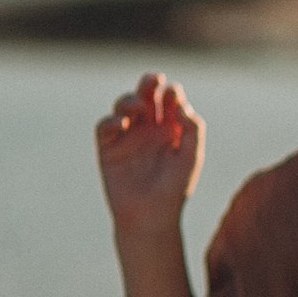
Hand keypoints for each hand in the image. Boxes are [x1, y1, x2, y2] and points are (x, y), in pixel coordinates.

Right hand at [95, 73, 207, 232]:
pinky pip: (105, 126)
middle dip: (149, 83)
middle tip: (153, 80)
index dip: (171, 92)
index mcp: (172, 128)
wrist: (151, 216)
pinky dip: (111, 120)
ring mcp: (128, 136)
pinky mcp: (108, 148)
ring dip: (129, 100)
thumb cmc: (175, 188)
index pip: (170, 100)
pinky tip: (121, 123)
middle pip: (147, 96)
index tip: (174, 94)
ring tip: (138, 106)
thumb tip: (181, 103)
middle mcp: (149, 128)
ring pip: (124, 106)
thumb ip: (192, 129)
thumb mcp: (191, 157)